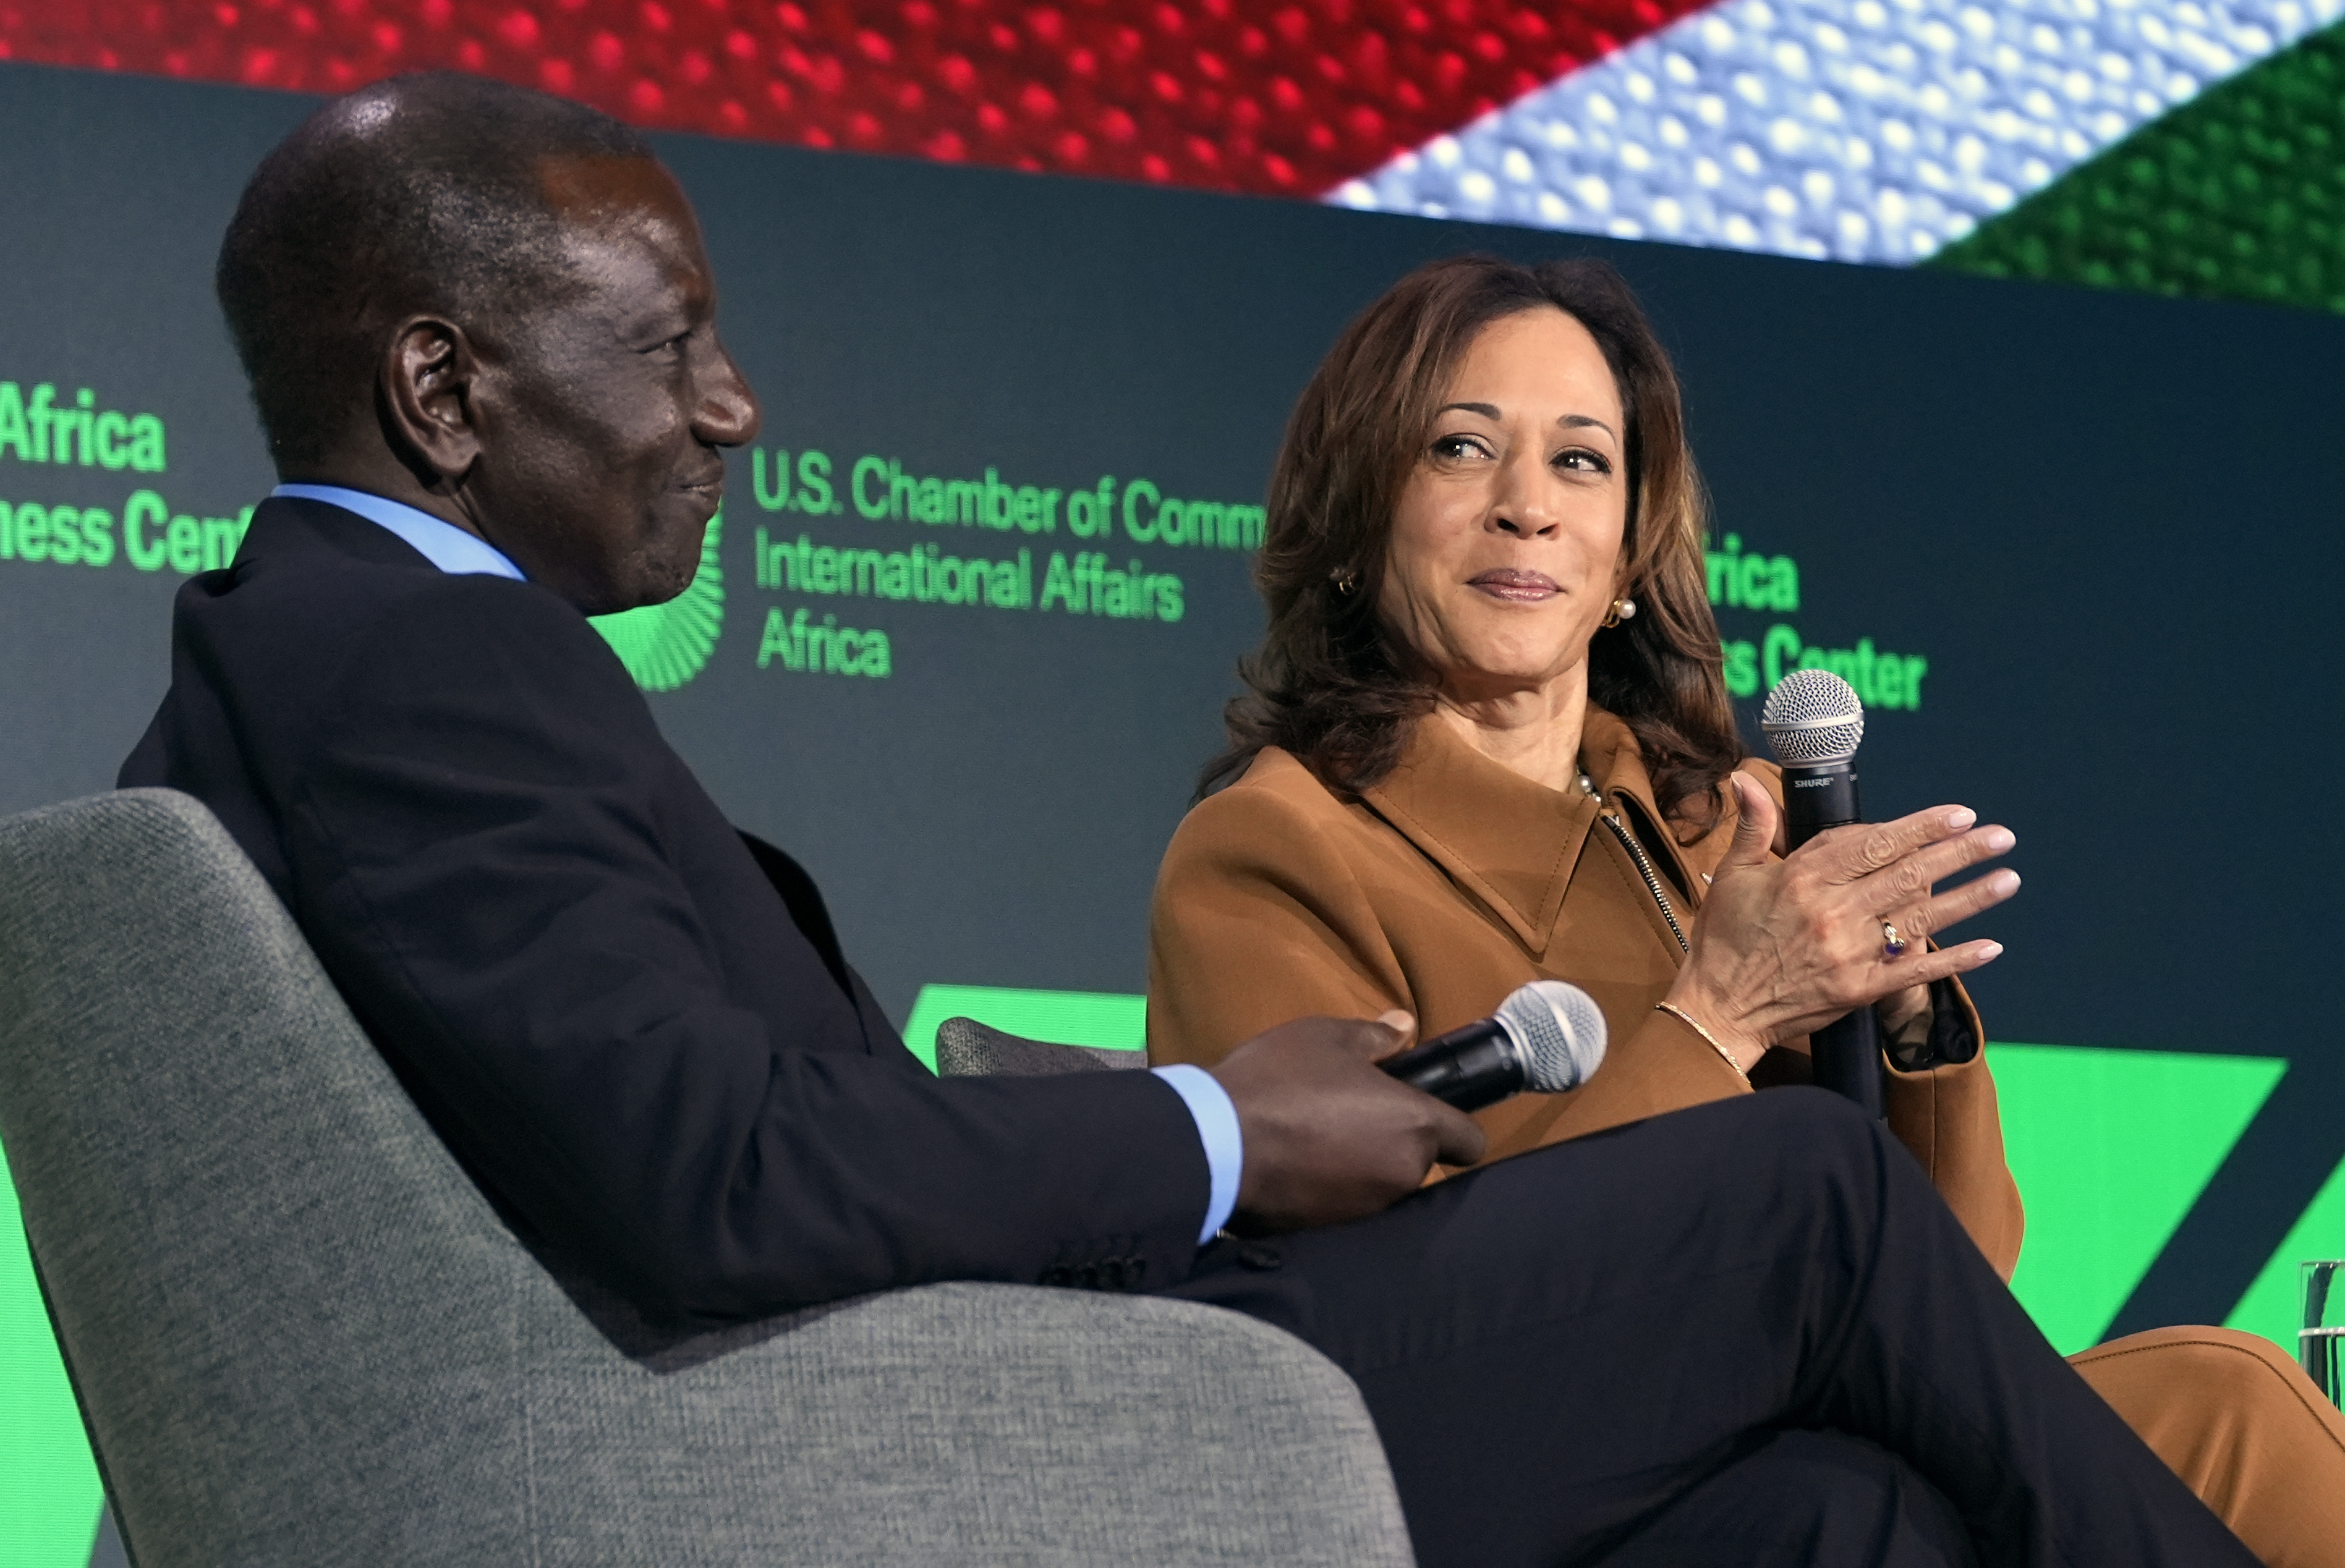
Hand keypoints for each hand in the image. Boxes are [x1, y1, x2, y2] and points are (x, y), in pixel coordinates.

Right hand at [1207, 1011, 1486, 1233]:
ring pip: (1384, 1185)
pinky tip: (1302, 1168)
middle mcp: (1403, 1175)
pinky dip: (1334, 1190)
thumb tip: (1405, 1027)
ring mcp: (1368, 1209)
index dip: (1454, 1126)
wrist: (1216, 1144)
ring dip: (1365, 1167)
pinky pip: (1348, 1207)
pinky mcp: (1333, 1231)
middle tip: (1353, 1115)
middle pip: (1420, 1162)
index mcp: (1414, 1125)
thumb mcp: (1325, 1037)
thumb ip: (1375, 1037)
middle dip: (1396, 1143)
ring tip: (1320, 1141)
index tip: (1424, 1111)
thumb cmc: (1278, 1080)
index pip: (1470, 1141)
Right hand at [1664, 776, 2018, 1065]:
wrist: (1717, 1009)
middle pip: (1908, 873)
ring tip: (2008, 878)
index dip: (1919, 826)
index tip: (1956, 814)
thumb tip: (1746, 780)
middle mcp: (1831, 912)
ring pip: (1920, 917)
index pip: (1872, 842)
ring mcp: (1849, 952)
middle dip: (1959, 852)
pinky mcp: (1858, 990)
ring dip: (1970, 897)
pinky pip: (1916, 972)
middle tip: (2000, 836)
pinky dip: (1955, 960)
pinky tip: (1991, 947)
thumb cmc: (1723, 941)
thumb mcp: (1732, 875)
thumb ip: (1752, 826)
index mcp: (1802, 878)